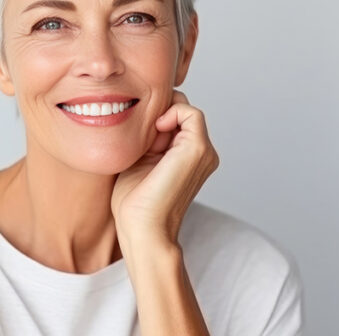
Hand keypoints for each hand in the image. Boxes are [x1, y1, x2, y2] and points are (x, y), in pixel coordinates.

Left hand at [111, 90, 218, 246]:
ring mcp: (203, 151)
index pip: (175, 116)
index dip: (155, 115)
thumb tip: (145, 112)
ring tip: (147, 138)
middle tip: (142, 135)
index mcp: (188, 155)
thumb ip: (148, 136)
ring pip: (186, 109)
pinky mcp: (198, 149)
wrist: (142, 229)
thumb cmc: (134, 202)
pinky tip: (156, 128)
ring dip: (163, 114)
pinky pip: (192, 113)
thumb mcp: (139, 158)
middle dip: (158, 113)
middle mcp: (201, 153)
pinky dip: (173, 111)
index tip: (137, 132)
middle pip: (181, 110)